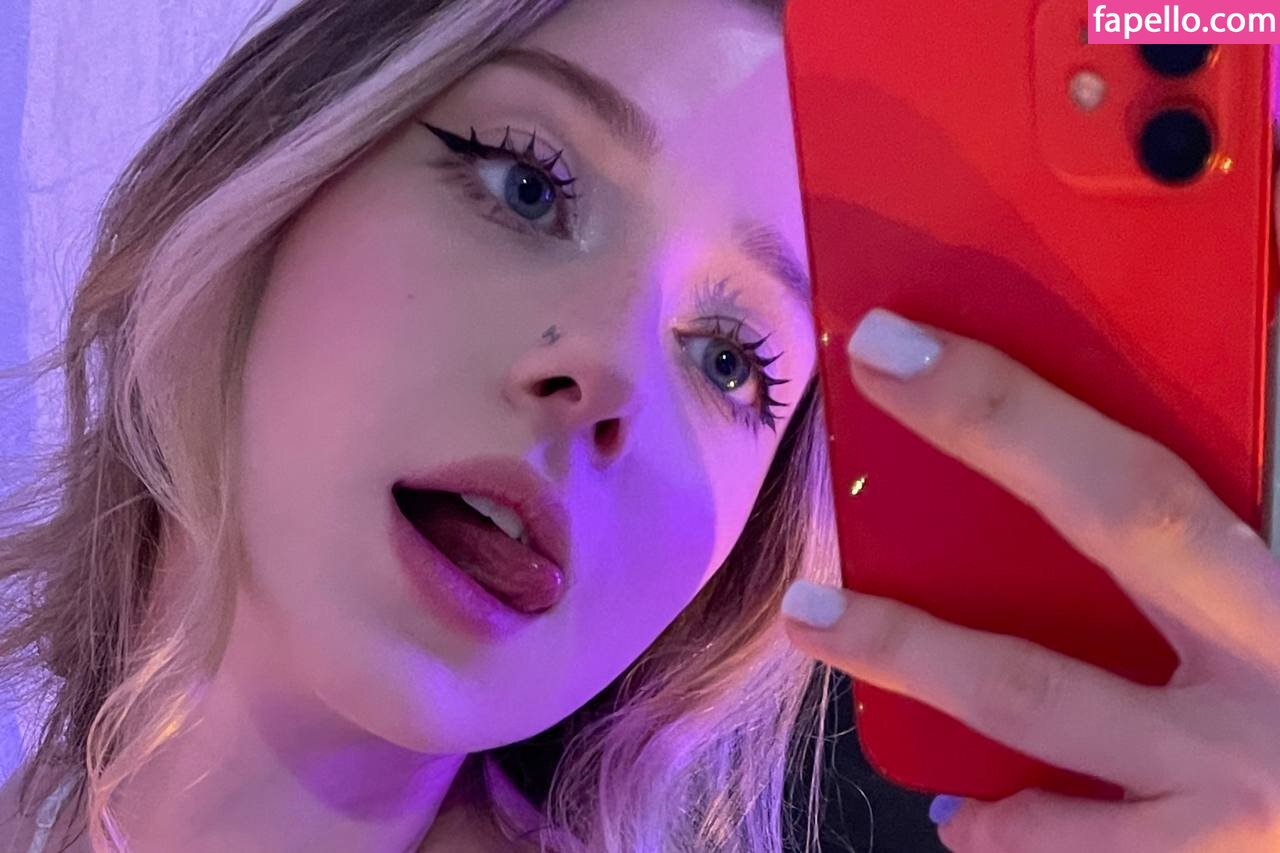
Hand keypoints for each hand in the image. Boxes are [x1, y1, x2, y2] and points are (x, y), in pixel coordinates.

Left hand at [780, 306, 1279, 851]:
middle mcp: (1264, 711)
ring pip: (1052, 761)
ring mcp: (1242, 813)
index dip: (996, 419)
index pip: (1123, 494)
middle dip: (912, 634)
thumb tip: (1224, 335)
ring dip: (929, 703)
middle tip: (802, 598)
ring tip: (828, 647)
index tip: (888, 355)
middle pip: (1044, 680)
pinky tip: (965, 819)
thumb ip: (1261, 450)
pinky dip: (1021, 838)